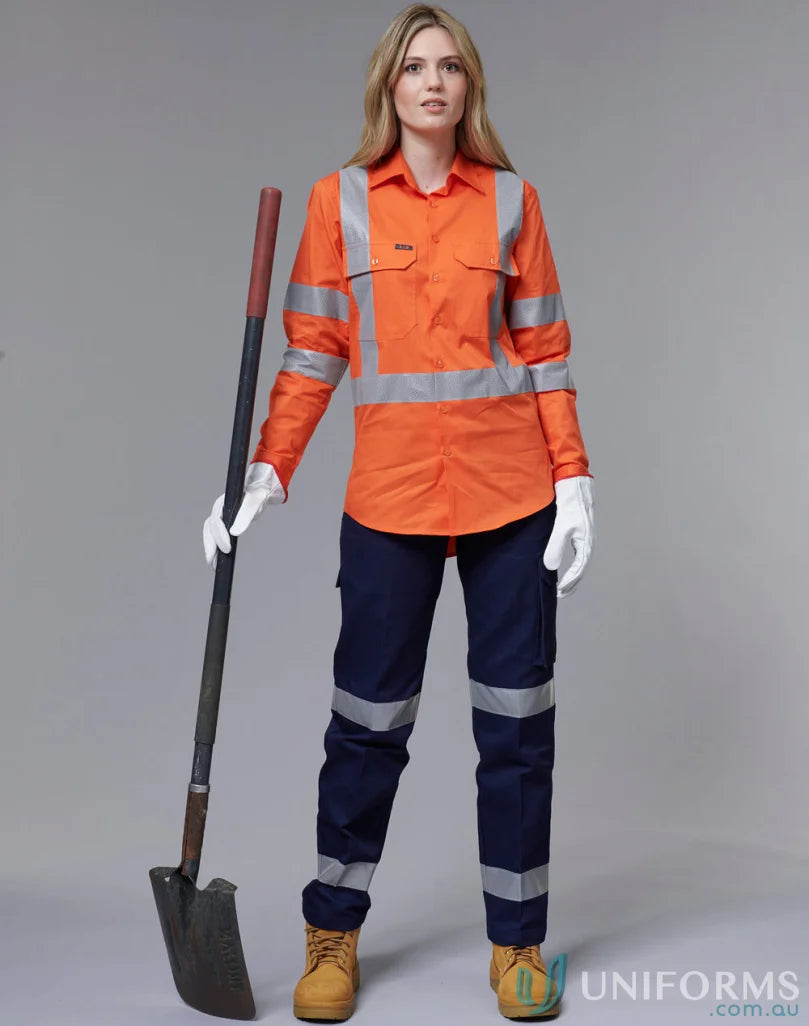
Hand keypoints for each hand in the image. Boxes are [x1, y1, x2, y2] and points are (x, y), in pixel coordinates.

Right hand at [202, 461, 285, 567]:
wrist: (258, 489)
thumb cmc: (257, 494)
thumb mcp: (255, 502)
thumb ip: (245, 515)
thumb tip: (235, 532)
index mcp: (224, 503)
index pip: (217, 521)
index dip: (220, 536)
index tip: (227, 550)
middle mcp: (218, 509)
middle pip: (210, 529)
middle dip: (210, 545)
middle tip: (213, 562)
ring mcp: (219, 515)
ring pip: (210, 533)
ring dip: (210, 548)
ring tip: (213, 565)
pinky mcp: (222, 522)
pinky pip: (214, 535)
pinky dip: (214, 546)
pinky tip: (217, 559)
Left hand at [542, 475, 593, 597]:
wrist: (574, 483)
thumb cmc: (569, 503)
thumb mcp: (560, 526)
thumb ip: (555, 547)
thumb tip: (550, 567)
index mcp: (586, 542)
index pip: (579, 569)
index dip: (570, 582)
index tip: (560, 592)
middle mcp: (588, 542)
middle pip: (582, 568)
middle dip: (572, 583)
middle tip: (561, 594)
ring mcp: (586, 537)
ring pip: (581, 562)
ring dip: (573, 575)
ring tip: (563, 586)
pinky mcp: (581, 532)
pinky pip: (578, 554)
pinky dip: (573, 564)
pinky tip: (565, 566)